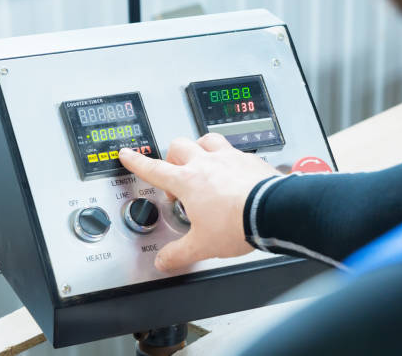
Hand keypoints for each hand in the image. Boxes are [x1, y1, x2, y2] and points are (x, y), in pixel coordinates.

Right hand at [119, 133, 280, 271]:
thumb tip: (165, 261)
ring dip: (200, 148)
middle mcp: (207, 163)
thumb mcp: (202, 245)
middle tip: (176, 174)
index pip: (154, 169)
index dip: (137, 162)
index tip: (128, 156)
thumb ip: (179, 254)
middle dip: (172, 157)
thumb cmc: (237, 223)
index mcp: (188, 181)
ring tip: (203, 162)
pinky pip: (234, 150)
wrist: (272, 211)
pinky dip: (229, 158)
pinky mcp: (249, 159)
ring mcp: (229, 158)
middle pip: (179, 147)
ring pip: (207, 140)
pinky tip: (233, 170)